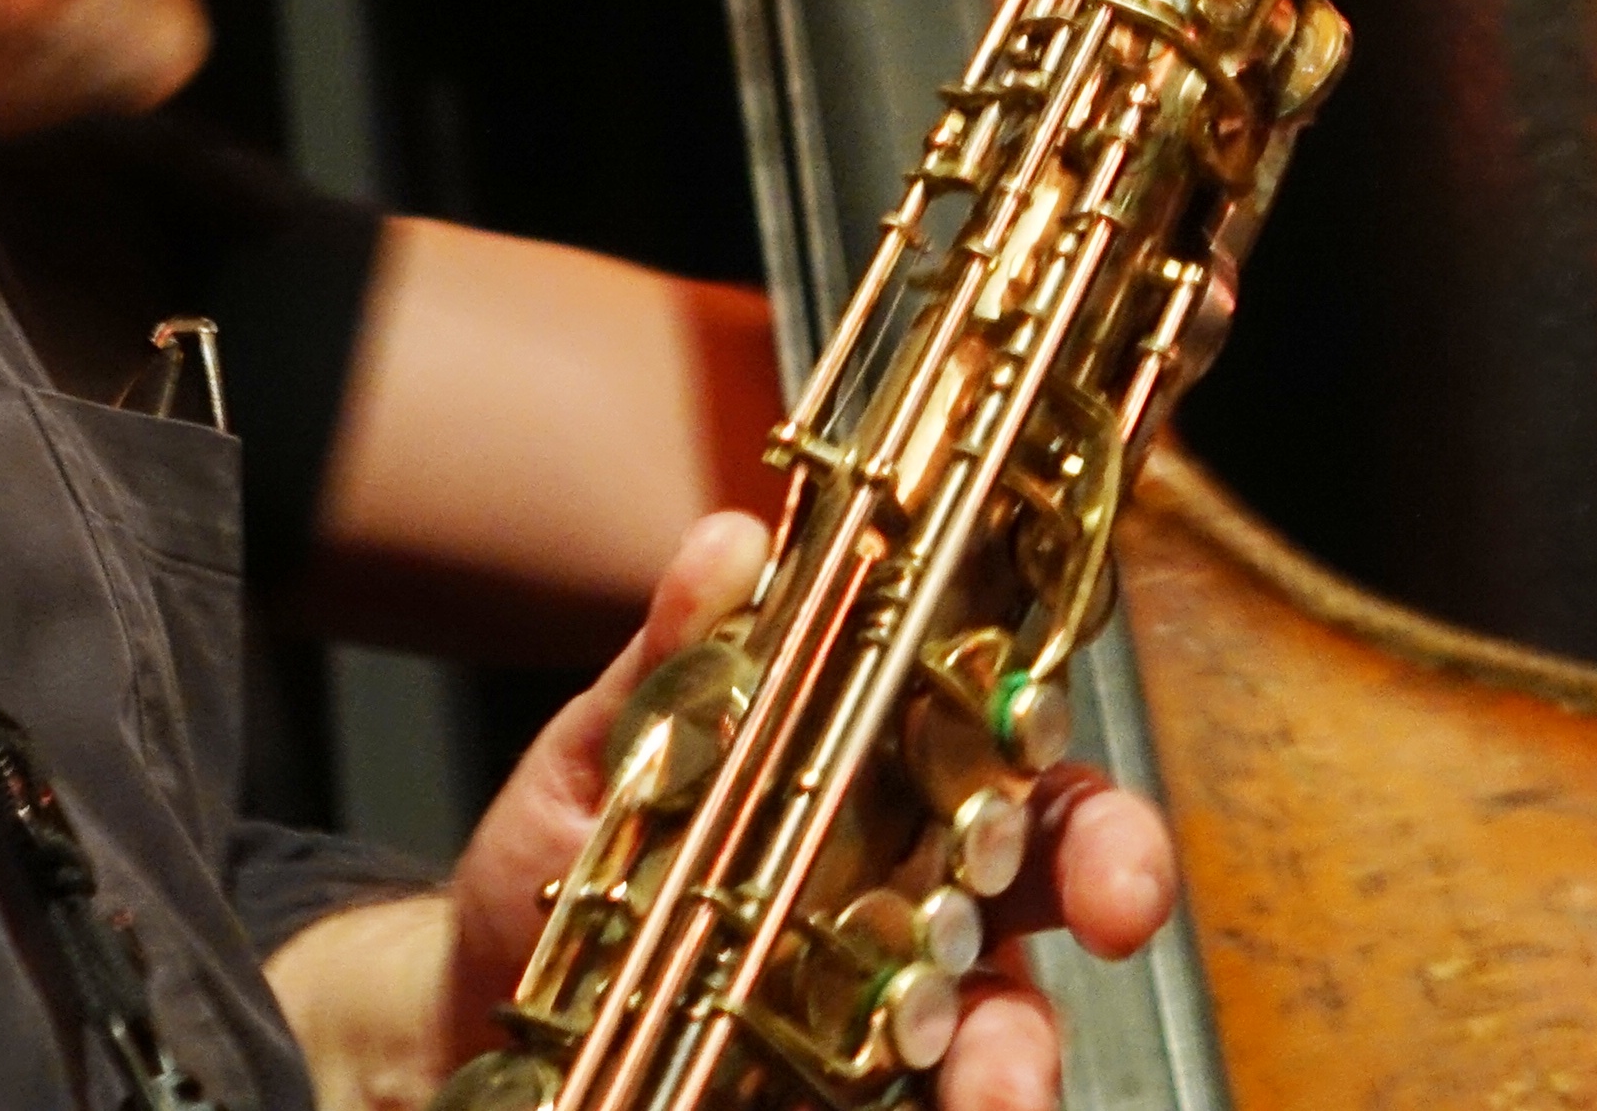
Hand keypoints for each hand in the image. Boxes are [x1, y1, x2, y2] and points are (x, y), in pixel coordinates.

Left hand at [442, 511, 1179, 1110]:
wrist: (474, 1012)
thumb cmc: (553, 867)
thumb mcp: (598, 760)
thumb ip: (673, 666)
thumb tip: (730, 542)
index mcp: (870, 776)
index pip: (992, 726)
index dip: (1041, 717)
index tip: (1043, 724)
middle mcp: (911, 889)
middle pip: (1054, 866)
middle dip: (1112, 870)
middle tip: (1121, 902)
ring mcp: (898, 1009)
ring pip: (1011, 1021)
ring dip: (1024, 1051)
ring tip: (995, 1087)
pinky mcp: (869, 1095)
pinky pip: (939, 1107)